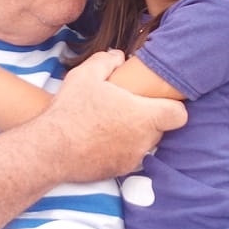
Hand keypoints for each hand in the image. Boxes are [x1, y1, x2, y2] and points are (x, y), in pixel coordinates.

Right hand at [39, 50, 186, 179]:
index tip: (158, 100)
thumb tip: (118, 56)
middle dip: (148, 118)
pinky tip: (99, 140)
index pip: (179, 115)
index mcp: (144, 116)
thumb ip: (106, 61)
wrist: (50, 151)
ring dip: (133, 135)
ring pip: (144, 144)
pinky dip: (119, 149)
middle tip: (126, 108)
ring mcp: (132, 159)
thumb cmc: (70, 112)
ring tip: (110, 124)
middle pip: (160, 129)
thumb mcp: (85, 76)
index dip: (172, 106)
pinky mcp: (118, 172)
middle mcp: (144, 141)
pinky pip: (127, 158)